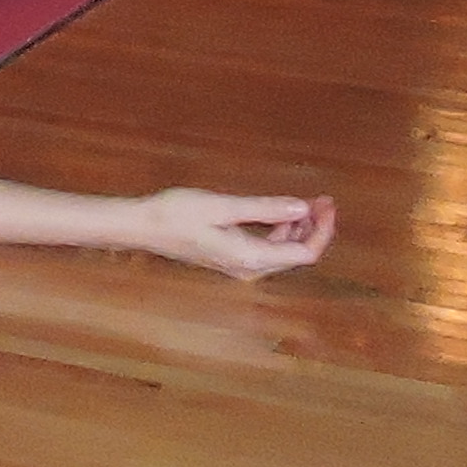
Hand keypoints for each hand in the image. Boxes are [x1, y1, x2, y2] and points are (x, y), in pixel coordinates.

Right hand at [142, 189, 335, 277]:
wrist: (140, 226)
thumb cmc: (176, 214)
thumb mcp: (222, 206)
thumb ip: (264, 208)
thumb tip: (302, 207)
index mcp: (252, 258)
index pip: (305, 252)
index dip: (322, 229)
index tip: (325, 203)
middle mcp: (250, 267)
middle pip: (297, 254)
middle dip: (313, 226)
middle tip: (320, 198)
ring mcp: (240, 265)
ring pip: (283, 251)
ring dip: (296, 227)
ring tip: (302, 202)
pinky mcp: (231, 257)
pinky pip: (267, 248)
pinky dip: (278, 230)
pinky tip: (275, 213)